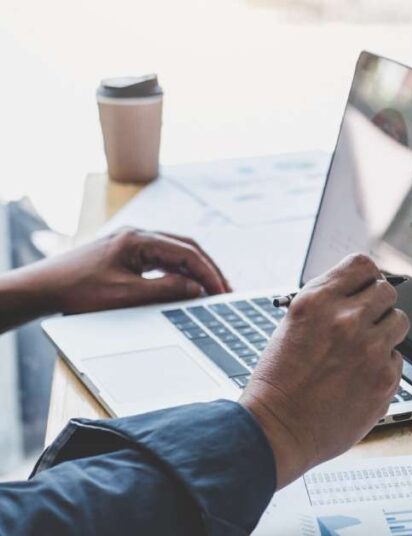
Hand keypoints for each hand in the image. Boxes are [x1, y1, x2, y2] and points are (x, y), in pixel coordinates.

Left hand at [16, 228, 229, 315]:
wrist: (41, 289)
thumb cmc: (78, 290)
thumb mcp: (127, 295)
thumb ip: (166, 290)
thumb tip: (196, 288)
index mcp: (139, 239)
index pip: (188, 252)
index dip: (209, 273)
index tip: (223, 292)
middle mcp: (138, 236)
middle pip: (185, 248)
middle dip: (208, 269)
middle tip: (225, 291)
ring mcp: (131, 244)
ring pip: (174, 253)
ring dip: (194, 271)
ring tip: (210, 291)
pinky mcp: (125, 255)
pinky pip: (161, 260)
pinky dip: (178, 273)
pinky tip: (185, 287)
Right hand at [239, 254, 407, 487]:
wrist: (276, 430)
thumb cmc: (278, 383)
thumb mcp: (293, 325)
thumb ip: (328, 304)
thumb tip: (358, 292)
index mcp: (317, 301)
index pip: (362, 265)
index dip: (366, 277)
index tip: (365, 288)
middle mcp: (346, 319)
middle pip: (387, 290)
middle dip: (377, 305)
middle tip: (365, 324)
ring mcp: (369, 348)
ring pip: (400, 321)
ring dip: (386, 333)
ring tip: (364, 352)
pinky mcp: (385, 377)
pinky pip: (398, 358)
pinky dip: (384, 366)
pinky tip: (360, 379)